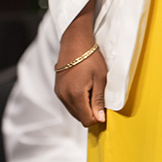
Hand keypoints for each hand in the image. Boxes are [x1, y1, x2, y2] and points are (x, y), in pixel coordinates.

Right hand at [54, 0, 107, 126]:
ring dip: (84, 106)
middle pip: (79, 117)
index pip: (87, 120)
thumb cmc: (90, 57)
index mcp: (75, 95)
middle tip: (98, 94)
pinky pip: (68, 102)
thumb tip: (100, 119)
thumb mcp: (100, 78)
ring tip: (91, 88)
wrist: (75, 41)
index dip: (97, 117)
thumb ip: (99, 100)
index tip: (103, 106)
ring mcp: (59, 93)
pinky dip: (77, 100)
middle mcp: (64, 97)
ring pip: (73, 111)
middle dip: (90, 111)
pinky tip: (84, 86)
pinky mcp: (58, 89)